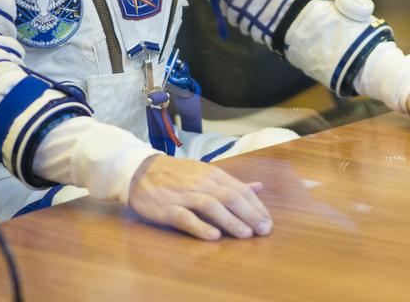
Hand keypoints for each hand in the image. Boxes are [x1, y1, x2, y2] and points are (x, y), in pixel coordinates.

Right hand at [126, 155, 272, 240]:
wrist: (140, 171)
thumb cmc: (178, 175)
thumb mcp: (207, 173)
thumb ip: (233, 183)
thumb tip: (259, 187)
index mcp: (213, 175)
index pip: (240, 190)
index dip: (257, 207)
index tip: (268, 222)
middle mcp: (201, 183)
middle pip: (230, 197)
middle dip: (250, 214)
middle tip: (264, 230)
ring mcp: (184, 195)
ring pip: (211, 206)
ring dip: (231, 220)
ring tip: (246, 234)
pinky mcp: (168, 208)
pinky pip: (185, 217)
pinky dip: (200, 226)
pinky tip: (214, 237)